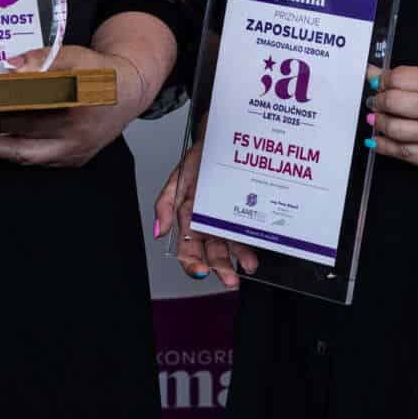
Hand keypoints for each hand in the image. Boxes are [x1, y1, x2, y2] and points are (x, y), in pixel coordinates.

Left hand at [0, 44, 146, 169]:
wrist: (128, 92)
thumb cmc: (99, 73)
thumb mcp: (73, 55)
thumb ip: (41, 59)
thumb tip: (9, 66)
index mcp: (77, 102)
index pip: (27, 104)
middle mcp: (77, 133)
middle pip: (21, 131)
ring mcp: (75, 151)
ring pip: (24, 154)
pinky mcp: (72, 161)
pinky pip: (36, 161)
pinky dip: (13, 153)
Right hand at [153, 140, 257, 291]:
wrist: (221, 140)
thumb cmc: (197, 160)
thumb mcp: (176, 180)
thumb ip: (165, 206)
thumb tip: (159, 231)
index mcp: (188, 222)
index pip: (188, 251)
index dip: (193, 264)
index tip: (200, 270)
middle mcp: (208, 225)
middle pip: (213, 254)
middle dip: (221, 269)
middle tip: (230, 278)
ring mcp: (227, 221)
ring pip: (233, 246)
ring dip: (241, 259)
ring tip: (249, 264)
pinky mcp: (244, 213)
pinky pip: (249, 230)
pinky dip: (254, 240)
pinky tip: (258, 245)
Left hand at [368, 64, 417, 172]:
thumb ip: (413, 78)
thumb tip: (376, 74)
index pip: (400, 78)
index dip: (382, 79)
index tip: (378, 81)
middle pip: (393, 102)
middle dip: (377, 99)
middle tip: (376, 99)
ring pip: (393, 129)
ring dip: (379, 122)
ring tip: (378, 117)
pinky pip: (401, 152)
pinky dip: (383, 145)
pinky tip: (378, 138)